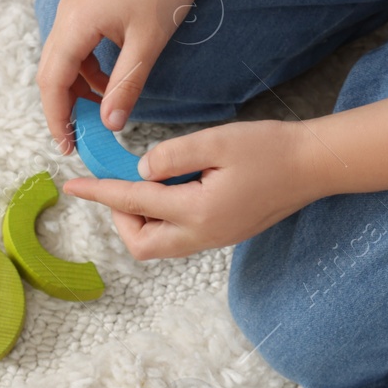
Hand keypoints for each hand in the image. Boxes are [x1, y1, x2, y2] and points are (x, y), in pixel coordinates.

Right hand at [37, 0, 205, 151]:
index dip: (57, 116)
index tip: (68, 145)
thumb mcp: (148, 45)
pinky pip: (74, 45)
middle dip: (61, 107)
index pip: (53, 80)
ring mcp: (72, 7)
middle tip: (78, 137)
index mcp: (75, 23)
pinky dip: (85, 70)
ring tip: (100, 111)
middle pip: (50, 71)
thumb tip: (110, 125)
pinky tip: (109, 81)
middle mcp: (65, 14)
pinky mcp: (84, 6)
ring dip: (76, 88)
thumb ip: (125, 86)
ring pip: (61, 59)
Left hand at [61, 120, 329, 258]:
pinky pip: (178, 238)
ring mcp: (214, 239)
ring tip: (142, 184)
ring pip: (159, 245)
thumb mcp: (217, 141)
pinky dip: (161, 219)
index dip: (99, 193)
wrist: (314, 166)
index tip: (72, 185)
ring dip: (140, 220)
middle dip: (119, 217)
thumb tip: (141, 170)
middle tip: (116, 183)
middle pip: (141, 244)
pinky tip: (167, 190)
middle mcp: (203, 234)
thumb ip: (173, 156)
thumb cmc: (270, 149)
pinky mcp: (223, 234)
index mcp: (198, 211)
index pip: (133, 203)